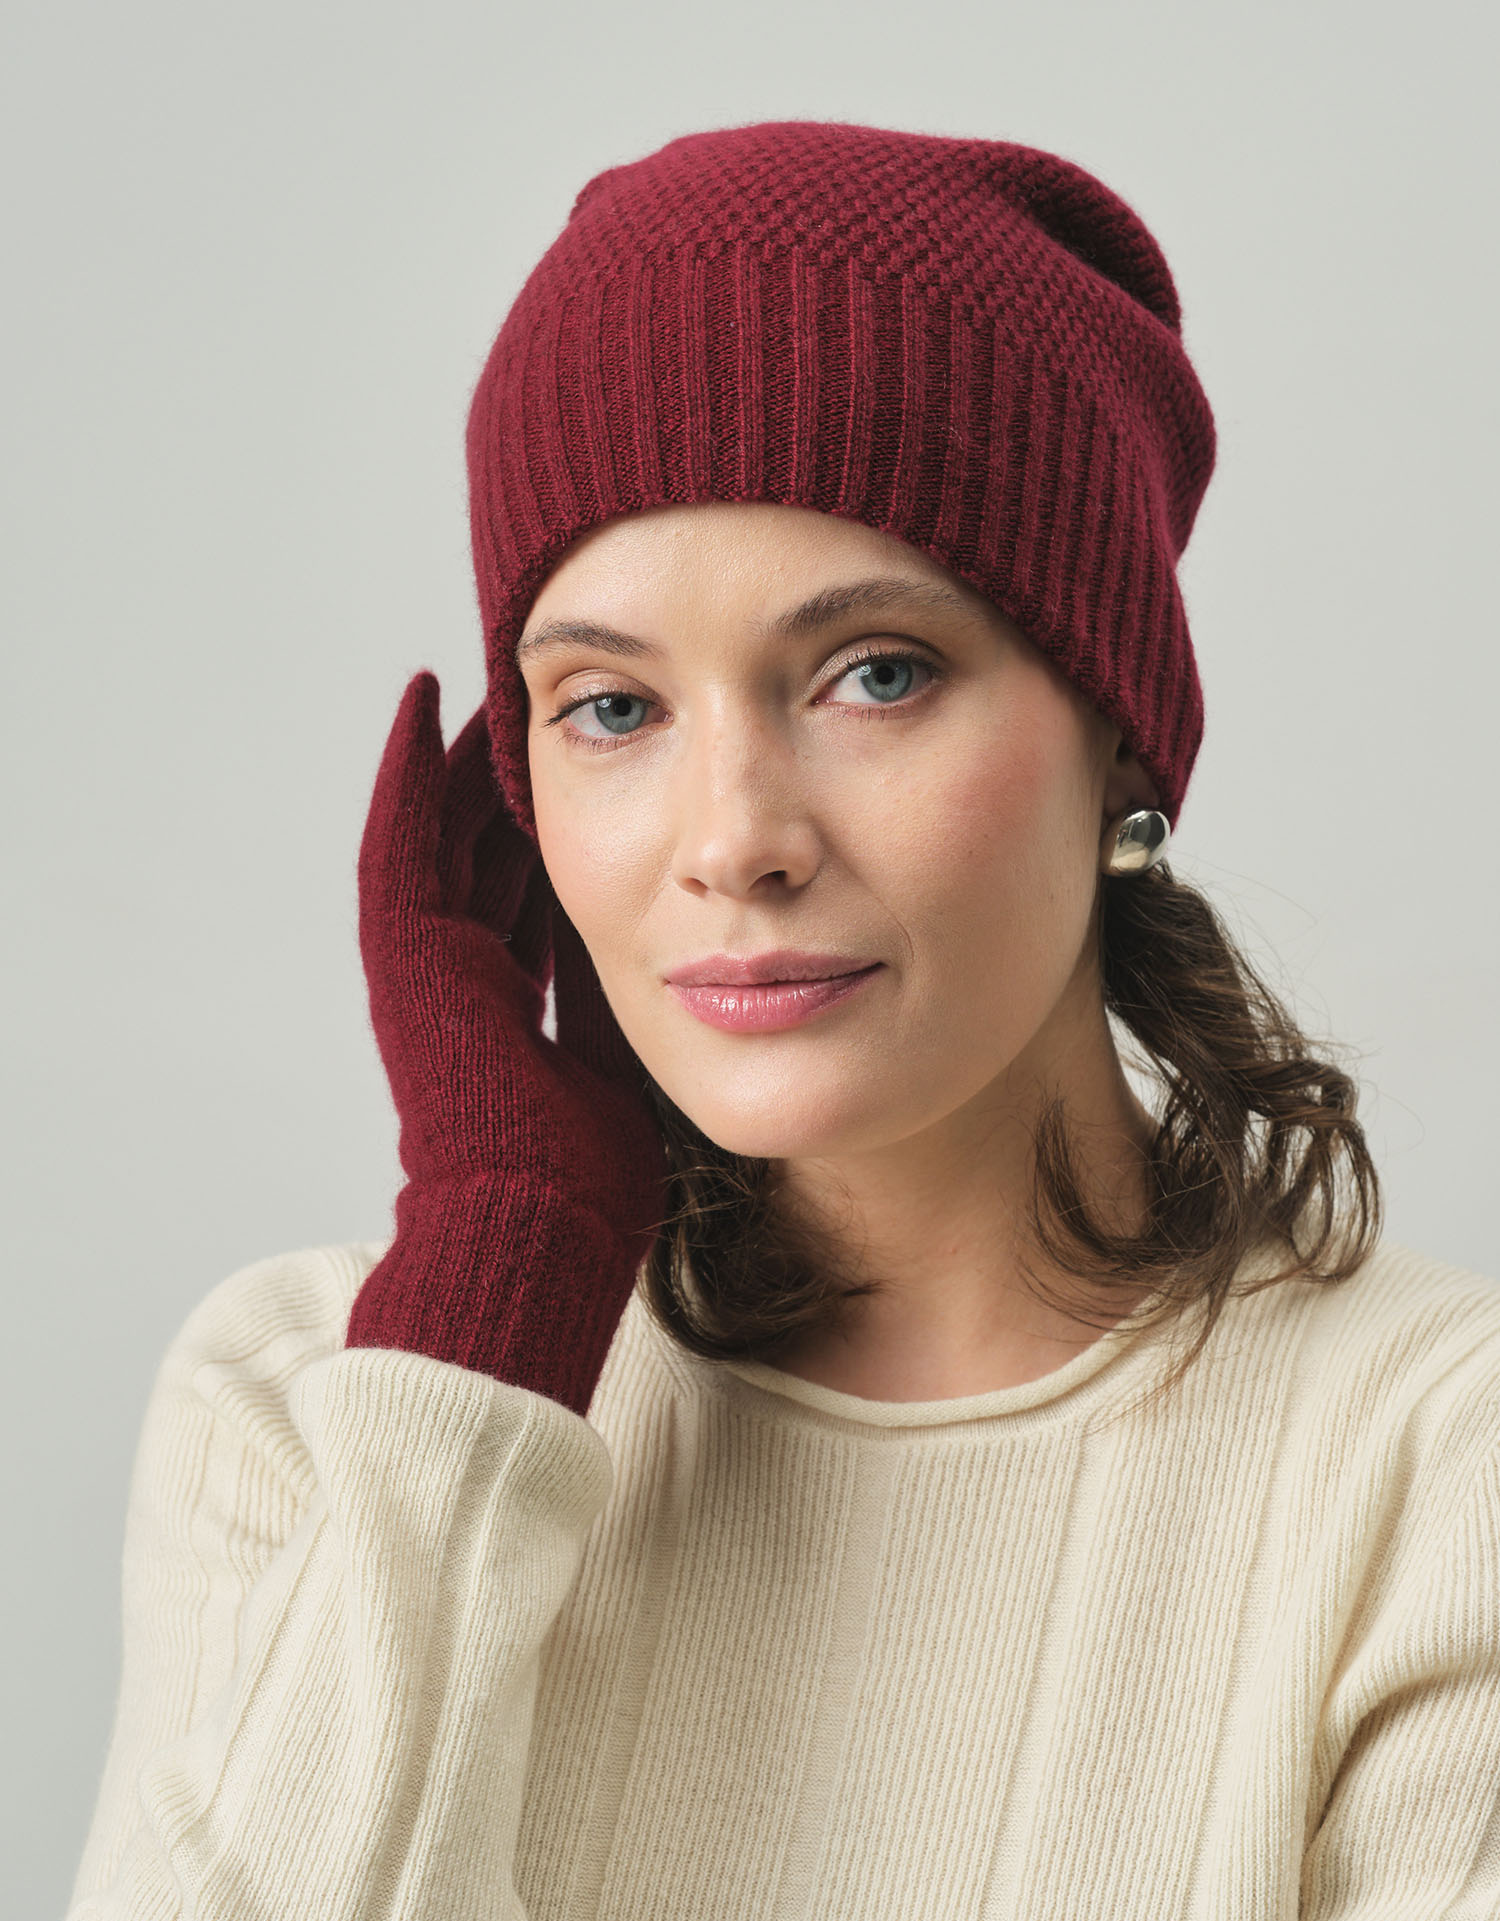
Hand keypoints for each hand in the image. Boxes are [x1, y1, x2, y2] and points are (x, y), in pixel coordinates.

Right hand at [346, 669, 667, 1413]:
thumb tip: (692, 956)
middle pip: (479, 849)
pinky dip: (413, 767)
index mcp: (504, 1005)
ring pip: (436, 830)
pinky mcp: (404, 952)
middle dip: (506, 780)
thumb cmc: (588, 1174)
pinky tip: (433, 700)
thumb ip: (636, 1003)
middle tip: (538, 705)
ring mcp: (421, 963)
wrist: (536, 1225)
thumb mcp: (625, 1064)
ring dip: (459, 757)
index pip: (524, 892)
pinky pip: (401, 835)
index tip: (588, 774)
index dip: (551, 829)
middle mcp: (456, 976)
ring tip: (487, 681)